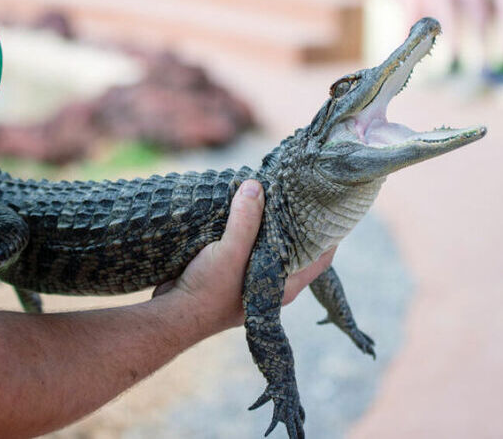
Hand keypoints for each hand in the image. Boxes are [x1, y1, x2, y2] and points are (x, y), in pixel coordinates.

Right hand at [153, 180, 334, 332]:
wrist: (172, 316)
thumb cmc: (207, 292)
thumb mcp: (230, 252)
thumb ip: (245, 221)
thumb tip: (256, 186)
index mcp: (284, 284)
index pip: (321, 257)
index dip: (329, 233)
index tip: (330, 205)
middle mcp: (273, 282)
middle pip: (297, 247)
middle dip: (298, 221)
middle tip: (301, 192)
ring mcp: (252, 278)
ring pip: (271, 244)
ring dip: (271, 222)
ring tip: (275, 192)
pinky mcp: (233, 273)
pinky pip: (249, 245)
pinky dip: (250, 227)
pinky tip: (245, 207)